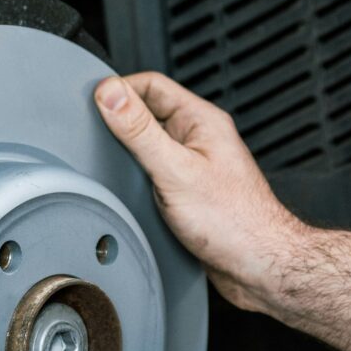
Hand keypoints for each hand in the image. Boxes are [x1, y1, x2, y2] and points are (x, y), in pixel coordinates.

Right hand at [94, 72, 308, 312]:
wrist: (257, 266)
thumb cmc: (233, 222)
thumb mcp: (174, 170)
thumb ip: (140, 132)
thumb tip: (111, 95)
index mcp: (201, 121)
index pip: (151, 85)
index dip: (120, 90)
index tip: (93, 103)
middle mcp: (200, 139)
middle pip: (148, 115)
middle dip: (121, 124)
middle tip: (96, 137)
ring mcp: (195, 166)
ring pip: (151, 147)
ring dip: (129, 155)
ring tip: (112, 166)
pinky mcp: (191, 193)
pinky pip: (157, 175)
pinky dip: (139, 180)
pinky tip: (131, 194)